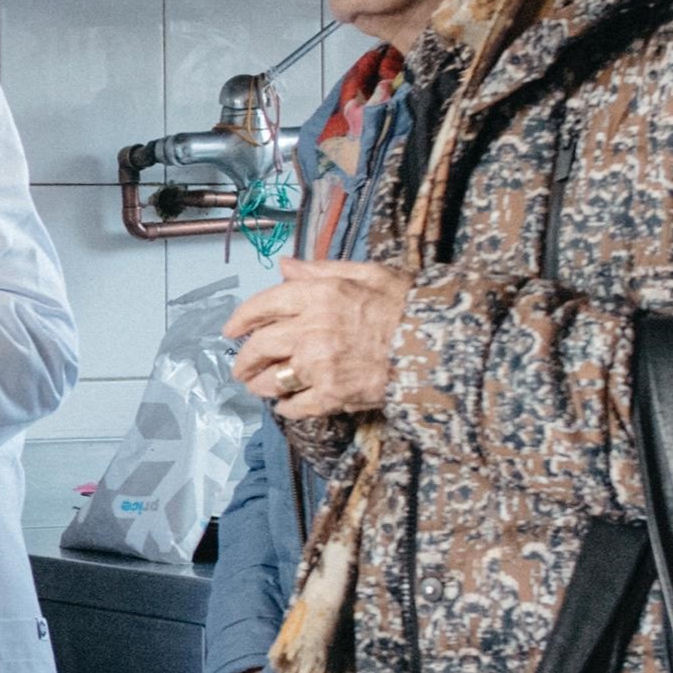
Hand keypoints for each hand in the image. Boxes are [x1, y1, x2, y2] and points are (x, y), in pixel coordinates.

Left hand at [225, 260, 413, 419]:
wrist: (441, 344)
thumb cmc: (408, 304)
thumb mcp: (367, 273)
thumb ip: (320, 270)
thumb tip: (285, 265)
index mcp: (318, 295)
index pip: (263, 305)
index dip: (241, 319)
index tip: (231, 330)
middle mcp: (312, 329)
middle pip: (260, 346)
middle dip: (244, 359)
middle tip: (240, 367)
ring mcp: (320, 364)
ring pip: (273, 378)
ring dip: (260, 385)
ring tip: (259, 386)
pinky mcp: (333, 394)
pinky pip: (296, 406)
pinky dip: (286, 408)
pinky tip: (286, 406)